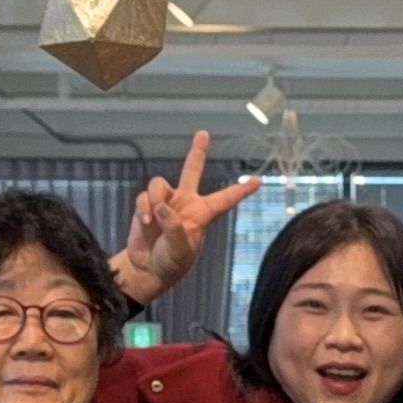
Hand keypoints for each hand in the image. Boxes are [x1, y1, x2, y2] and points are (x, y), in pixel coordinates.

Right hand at [111, 130, 259, 304]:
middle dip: (197, 151)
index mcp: (203, 214)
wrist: (146, 269)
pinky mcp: (147, 205)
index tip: (259, 181)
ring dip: (155, 197)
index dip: (242, 191)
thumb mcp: (181, 250)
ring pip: (159, 183)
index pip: (226, 199)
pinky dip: (143, 207)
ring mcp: (166, 203)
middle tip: (203, 133)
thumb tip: (162, 206)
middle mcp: (186, 203)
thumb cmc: (171, 263)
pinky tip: (146, 222)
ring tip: (154, 219)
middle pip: (192, 170)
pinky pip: (145, 196)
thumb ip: (174, 227)